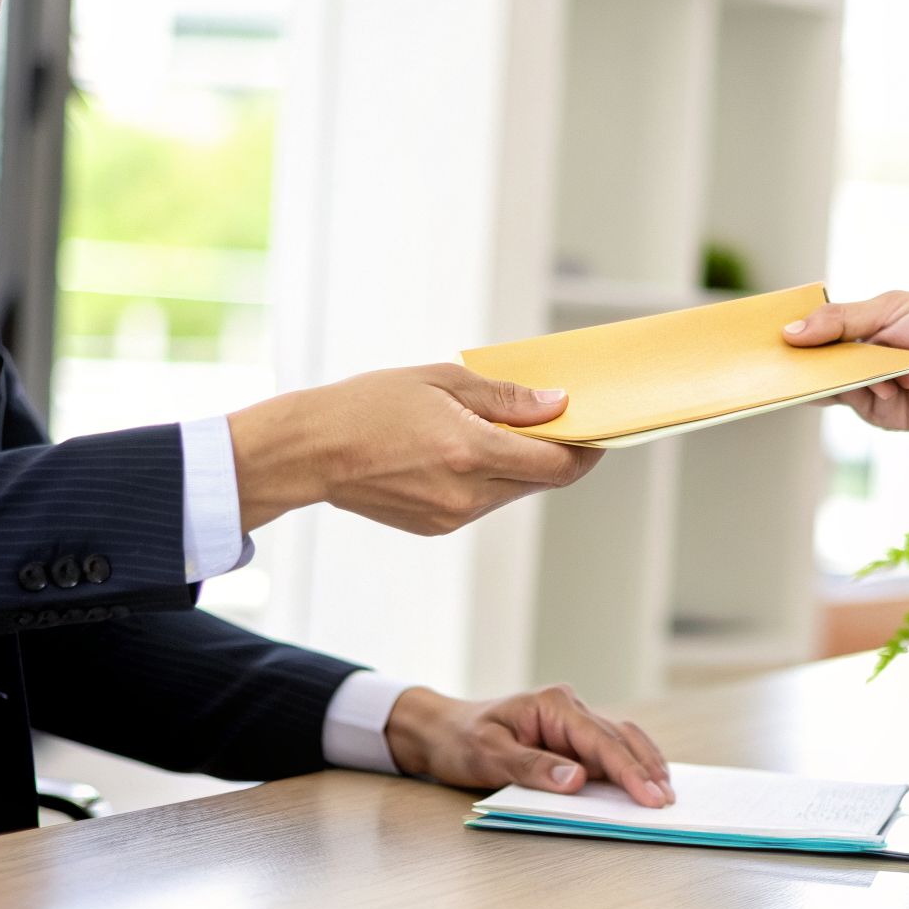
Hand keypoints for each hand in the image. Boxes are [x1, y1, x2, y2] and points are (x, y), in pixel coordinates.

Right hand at [227, 363, 602, 534]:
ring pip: (510, 492)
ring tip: (498, 431)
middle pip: (539, 482)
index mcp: (472, 452)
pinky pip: (480, 503)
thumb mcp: (442, 381)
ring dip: (518, 466)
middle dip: (554, 455)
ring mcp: (452, 515)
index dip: (586, 452)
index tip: (597, 433)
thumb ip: (506, 398)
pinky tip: (463, 452)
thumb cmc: (369, 405)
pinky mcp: (437, 526)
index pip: (557, 466)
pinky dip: (487, 479)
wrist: (310, 451)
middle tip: (556, 424)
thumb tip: (556, 405)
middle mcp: (468, 492)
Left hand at [384, 684, 675, 807]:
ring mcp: (571, 720)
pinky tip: (644, 778)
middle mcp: (569, 707)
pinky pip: (607, 747)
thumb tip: (578, 779)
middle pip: (620, 737)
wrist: (441, 731)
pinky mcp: (570, 736)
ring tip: (665, 790)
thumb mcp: (490, 755)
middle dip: (646, 768)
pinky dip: (629, 762)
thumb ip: (534, 767)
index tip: (651, 795)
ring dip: (644, 763)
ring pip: (620, 739)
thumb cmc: (461, 741)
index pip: (601, 740)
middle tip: (668, 799)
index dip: (629, 770)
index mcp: (554, 705)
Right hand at [781, 291, 908, 448]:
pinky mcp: (884, 416)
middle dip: (802, 363)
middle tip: (779, 362)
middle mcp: (861, 361)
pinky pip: (857, 405)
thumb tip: (789, 333)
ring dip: (846, 377)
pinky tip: (885, 384)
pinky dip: (865, 394)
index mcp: (861, 329)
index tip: (764, 337)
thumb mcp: (888, 309)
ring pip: (833, 387)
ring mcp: (870, 390)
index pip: (815, 334)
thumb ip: (838, 322)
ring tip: (871, 368)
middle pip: (816, 366)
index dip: (791, 337)